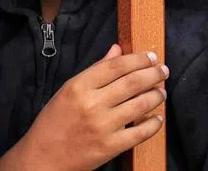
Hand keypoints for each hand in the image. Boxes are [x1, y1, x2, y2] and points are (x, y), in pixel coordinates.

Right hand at [1, 46, 167, 170]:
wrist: (44, 156)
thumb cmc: (54, 121)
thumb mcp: (68, 90)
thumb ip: (95, 70)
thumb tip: (117, 50)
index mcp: (79, 86)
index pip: (116, 66)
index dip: (138, 59)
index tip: (151, 57)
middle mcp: (92, 104)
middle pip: (132, 82)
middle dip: (153, 74)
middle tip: (163, 70)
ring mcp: (103, 126)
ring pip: (140, 105)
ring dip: (156, 96)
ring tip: (161, 91)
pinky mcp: (111, 147)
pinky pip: (140, 133)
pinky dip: (153, 124)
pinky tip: (157, 118)